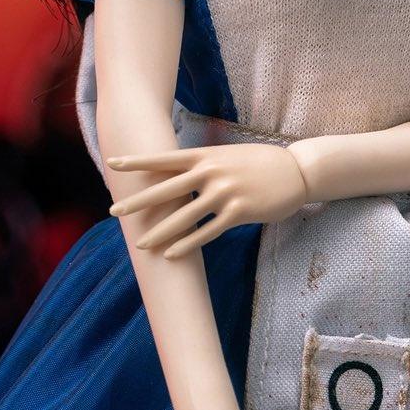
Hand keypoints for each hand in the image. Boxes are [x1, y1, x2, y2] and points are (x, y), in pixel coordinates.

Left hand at [106, 144, 308, 258]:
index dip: (137, 161)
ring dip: (160, 232)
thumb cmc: (259, 163)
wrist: (296, 170)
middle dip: (138, 202)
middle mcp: (211, 172)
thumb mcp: (227, 156)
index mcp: (205, 156)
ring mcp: (225, 192)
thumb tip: (177, 175)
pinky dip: (188, 244)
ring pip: (184, 216)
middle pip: (166, 189)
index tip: (113, 164)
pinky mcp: (239, 212)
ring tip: (140, 244)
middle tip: (114, 212)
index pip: (164, 158)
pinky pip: (207, 232)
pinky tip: (171, 254)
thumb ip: (203, 164)